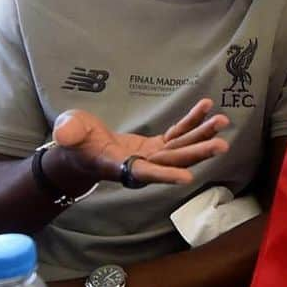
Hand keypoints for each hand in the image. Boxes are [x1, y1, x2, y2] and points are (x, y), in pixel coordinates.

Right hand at [50, 100, 229, 186]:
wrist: (82, 150)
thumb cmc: (74, 142)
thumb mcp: (69, 133)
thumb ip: (69, 133)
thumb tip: (64, 133)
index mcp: (121, 167)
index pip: (144, 173)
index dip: (164, 175)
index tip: (186, 177)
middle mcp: (142, 166)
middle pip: (173, 162)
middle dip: (197, 153)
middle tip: (221, 145)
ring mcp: (152, 157)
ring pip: (181, 148)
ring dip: (202, 136)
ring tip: (222, 121)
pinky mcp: (157, 147)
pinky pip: (178, 133)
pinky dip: (192, 122)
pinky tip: (207, 108)